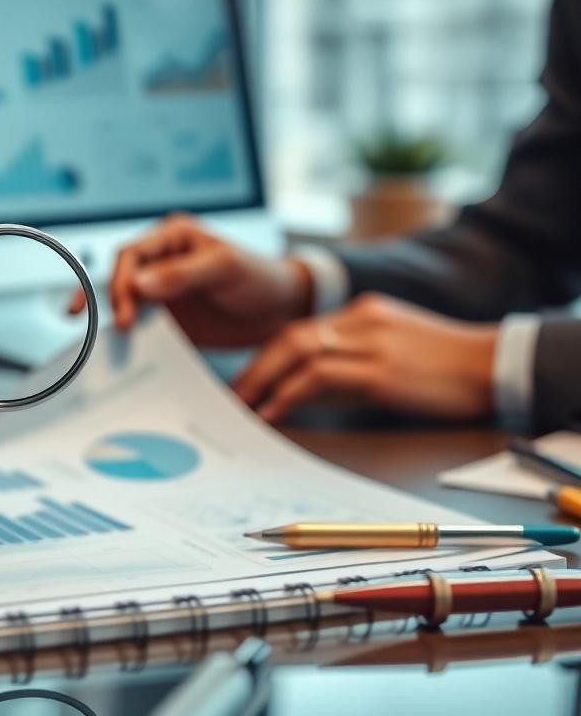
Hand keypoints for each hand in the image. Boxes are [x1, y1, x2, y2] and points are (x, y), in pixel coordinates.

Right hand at [95, 214, 312, 346]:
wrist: (283, 311)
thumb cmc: (260, 277)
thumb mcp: (225, 268)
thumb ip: (183, 274)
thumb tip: (139, 284)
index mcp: (172, 238)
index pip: (130, 255)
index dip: (121, 283)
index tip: (127, 312)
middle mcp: (160, 263)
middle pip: (117, 278)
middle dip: (104, 301)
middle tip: (104, 325)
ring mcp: (162, 293)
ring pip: (123, 303)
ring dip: (110, 320)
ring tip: (99, 342)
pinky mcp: (168, 320)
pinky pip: (141, 328)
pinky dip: (129, 340)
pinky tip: (122, 352)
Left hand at [235, 294, 498, 423]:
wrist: (494, 365)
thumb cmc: (446, 367)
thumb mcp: (392, 352)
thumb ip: (350, 362)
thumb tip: (303, 391)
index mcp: (361, 312)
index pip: (299, 329)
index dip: (265, 356)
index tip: (245, 381)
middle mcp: (360, 320)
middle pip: (288, 336)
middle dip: (254, 368)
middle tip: (231, 397)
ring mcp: (370, 342)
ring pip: (297, 350)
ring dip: (262, 380)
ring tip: (242, 407)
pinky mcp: (381, 369)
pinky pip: (320, 376)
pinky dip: (290, 392)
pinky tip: (273, 412)